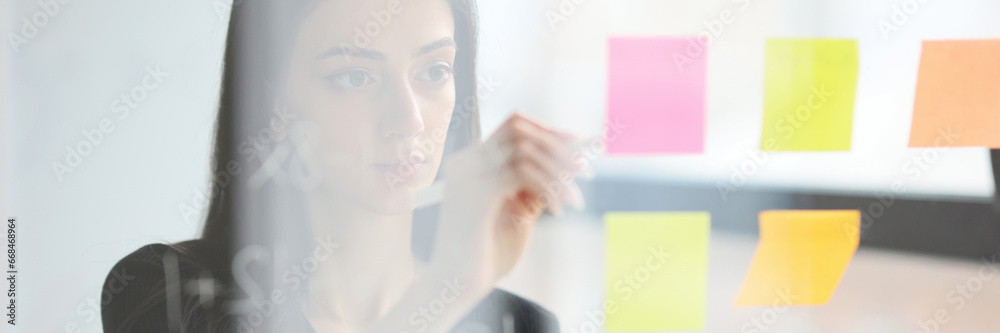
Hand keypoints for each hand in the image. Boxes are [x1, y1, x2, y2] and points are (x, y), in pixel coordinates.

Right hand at [432, 112, 586, 296]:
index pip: (512, 126)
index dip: (548, 130)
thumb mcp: (517, 212)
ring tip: (575, 199)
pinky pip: (523, 173)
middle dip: (558, 147)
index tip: (576, 143)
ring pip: (524, 150)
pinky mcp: (477, 194)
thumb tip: (565, 165)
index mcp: (472, 163)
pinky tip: (558, 211)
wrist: (457, 284)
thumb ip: (533, 186)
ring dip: (558, 171)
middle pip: (519, 130)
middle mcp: (467, 163)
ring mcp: (469, 176)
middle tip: (585, 170)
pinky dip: (548, 187)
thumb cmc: (486, 253)